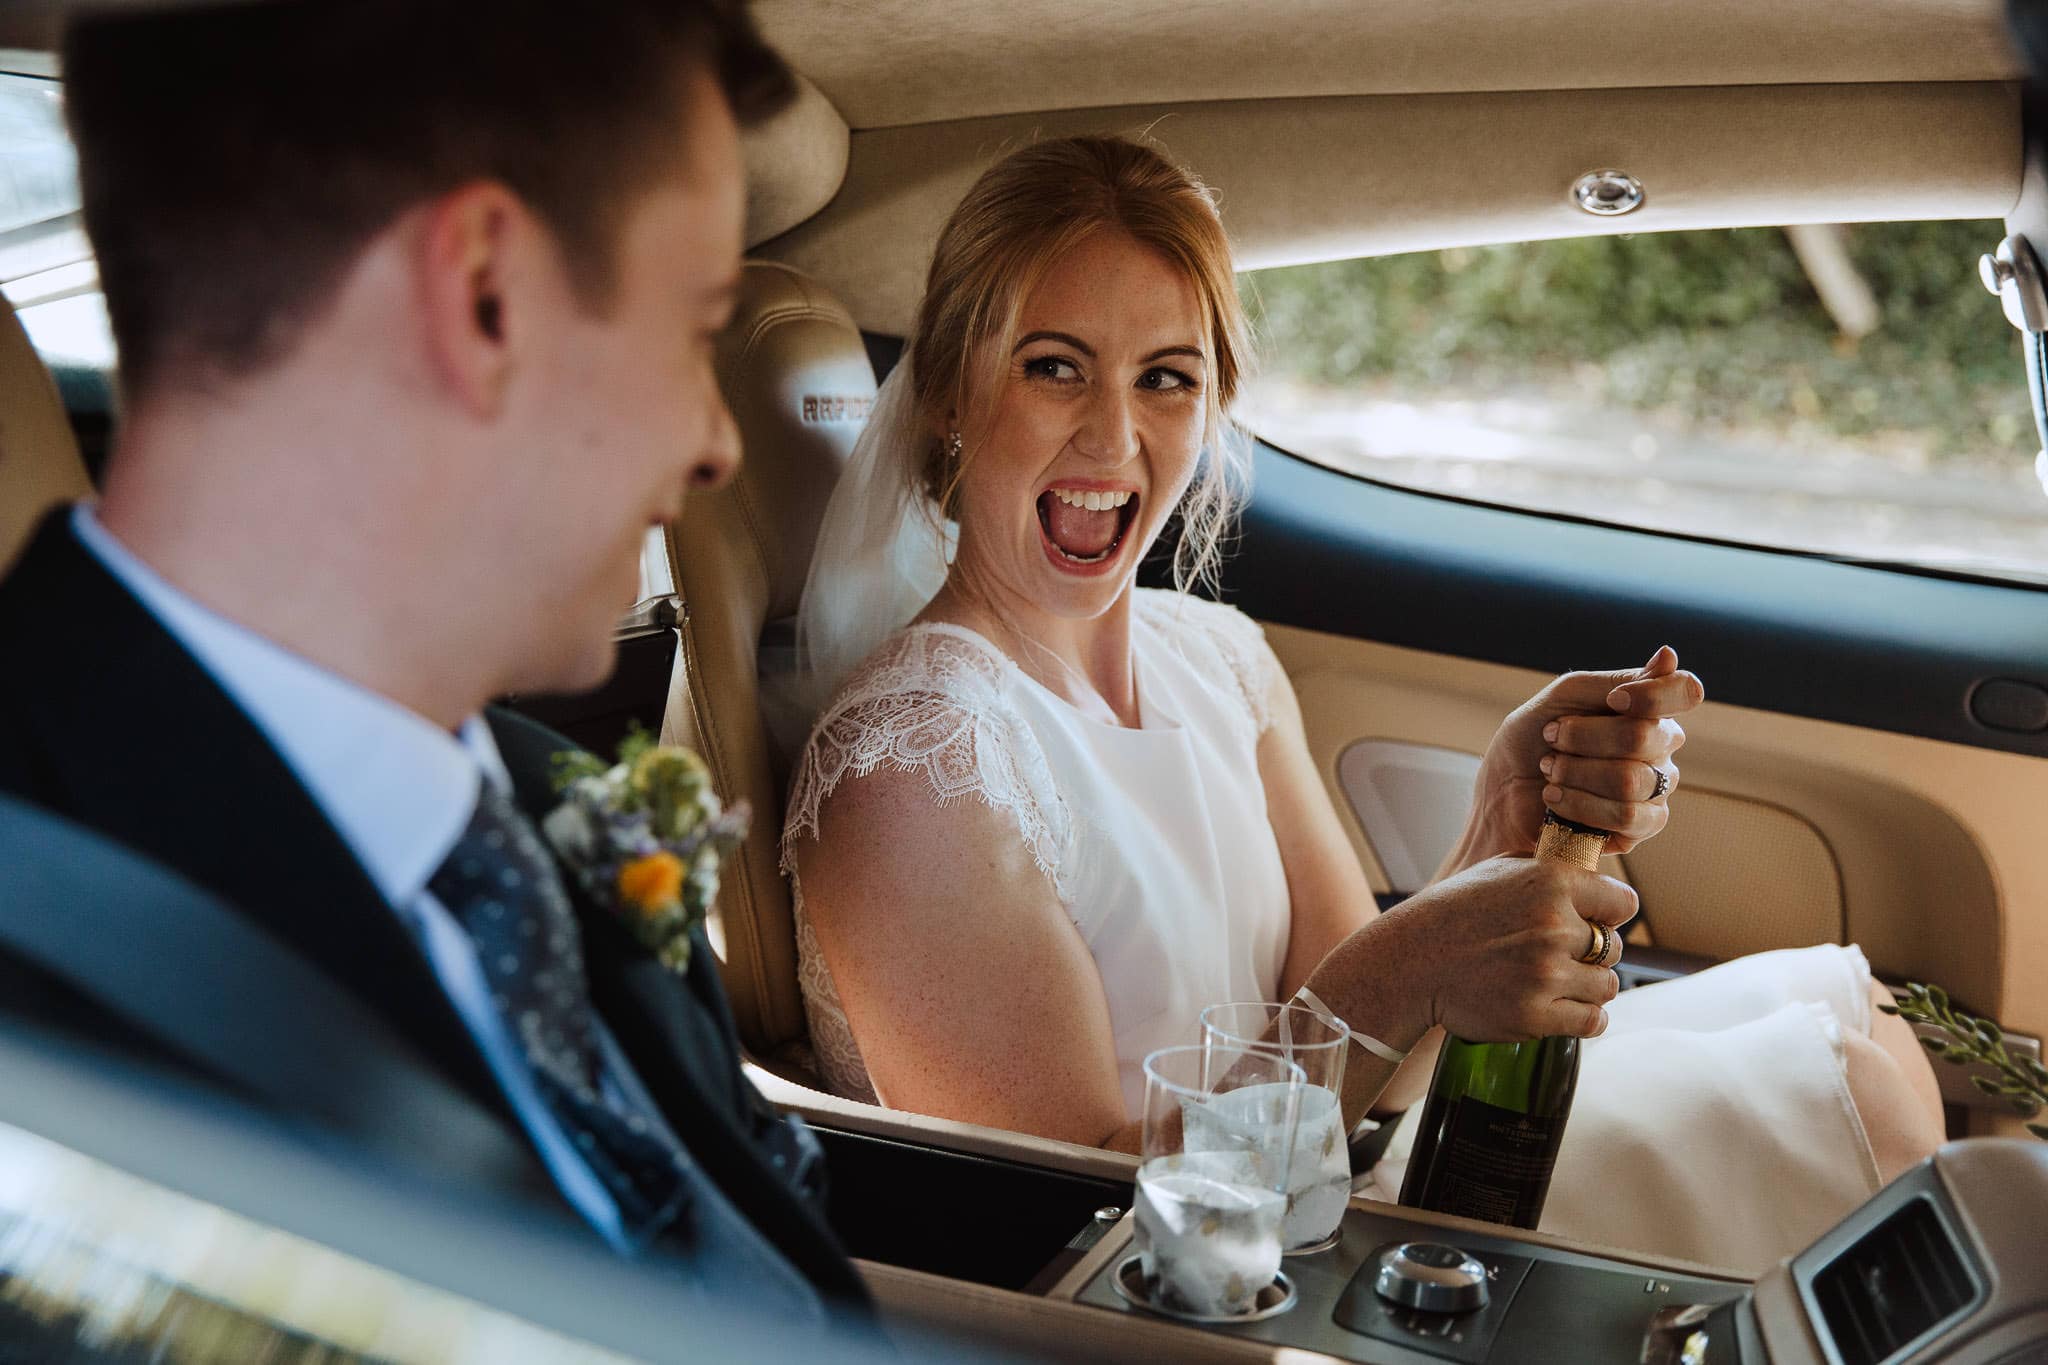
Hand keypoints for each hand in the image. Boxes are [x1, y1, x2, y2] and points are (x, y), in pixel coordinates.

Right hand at [1376, 856, 1639, 1041]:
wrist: (1412, 961)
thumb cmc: (1456, 912)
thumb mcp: (1502, 871)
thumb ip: (1553, 873)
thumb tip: (1598, 882)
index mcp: (1551, 883)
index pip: (1623, 903)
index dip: (1609, 915)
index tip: (1591, 924)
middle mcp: (1553, 926)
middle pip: (1615, 949)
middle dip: (1591, 954)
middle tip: (1559, 957)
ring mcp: (1544, 974)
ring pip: (1606, 987)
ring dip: (1587, 987)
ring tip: (1556, 983)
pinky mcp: (1534, 1016)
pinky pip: (1592, 1021)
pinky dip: (1583, 1018)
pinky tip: (1562, 1008)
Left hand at [1471, 645, 1702, 856]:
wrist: (1500, 792)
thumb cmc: (1532, 739)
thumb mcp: (1564, 697)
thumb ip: (1617, 680)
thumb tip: (1670, 656)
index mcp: (1649, 709)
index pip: (1684, 692)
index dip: (1651, 696)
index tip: (1612, 700)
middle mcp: (1661, 747)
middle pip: (1645, 735)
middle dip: (1582, 737)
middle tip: (1551, 739)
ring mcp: (1656, 789)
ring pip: (1631, 780)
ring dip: (1575, 773)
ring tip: (1549, 771)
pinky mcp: (1642, 826)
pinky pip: (1626, 816)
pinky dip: (1580, 804)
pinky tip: (1556, 799)